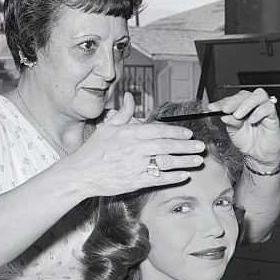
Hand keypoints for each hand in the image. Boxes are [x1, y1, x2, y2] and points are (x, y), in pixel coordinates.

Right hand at [71, 92, 205, 196]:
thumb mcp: (107, 127)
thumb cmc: (92, 151)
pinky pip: (158, 179)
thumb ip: (122, 113)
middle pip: (166, 146)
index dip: (175, 132)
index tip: (188, 134)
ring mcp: (135, 166)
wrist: (80, 174)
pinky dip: (172, 177)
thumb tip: (129, 97)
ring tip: (197, 161)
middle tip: (200, 146)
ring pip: (165, 163)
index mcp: (129, 134)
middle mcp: (134, 149)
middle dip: (186, 146)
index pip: (158, 130)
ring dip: (184, 162)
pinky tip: (184, 176)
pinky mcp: (134, 181)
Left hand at [208, 88, 279, 165]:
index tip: (212, 108)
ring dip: (246, 104)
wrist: (258, 156)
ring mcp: (264, 110)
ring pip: (259, 95)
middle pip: (245, 94)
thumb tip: (223, 115)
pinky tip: (251, 120)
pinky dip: (259, 112)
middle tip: (225, 109)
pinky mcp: (273, 117)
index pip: (232, 99)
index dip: (222, 102)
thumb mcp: (234, 132)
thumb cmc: (247, 142)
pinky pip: (269, 108)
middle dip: (233, 101)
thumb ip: (230, 122)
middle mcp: (253, 106)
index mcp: (241, 107)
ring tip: (238, 116)